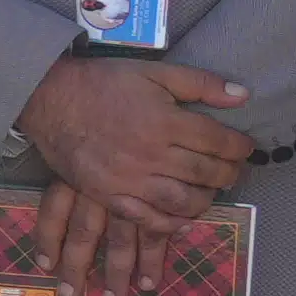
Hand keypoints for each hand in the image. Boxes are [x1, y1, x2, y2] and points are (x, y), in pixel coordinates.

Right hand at [13, 55, 252, 295]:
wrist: (50, 98)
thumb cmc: (103, 83)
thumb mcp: (154, 72)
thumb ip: (200, 83)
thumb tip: (242, 95)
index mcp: (165, 121)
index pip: (217, 140)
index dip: (238, 146)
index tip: (245, 148)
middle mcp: (151, 154)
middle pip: (204, 172)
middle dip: (227, 173)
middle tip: (233, 172)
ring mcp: (129, 179)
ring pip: (181, 201)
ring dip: (204, 200)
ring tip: (209, 193)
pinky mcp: (108, 195)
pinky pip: (146, 218)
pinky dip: (169, 223)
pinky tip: (181, 218)